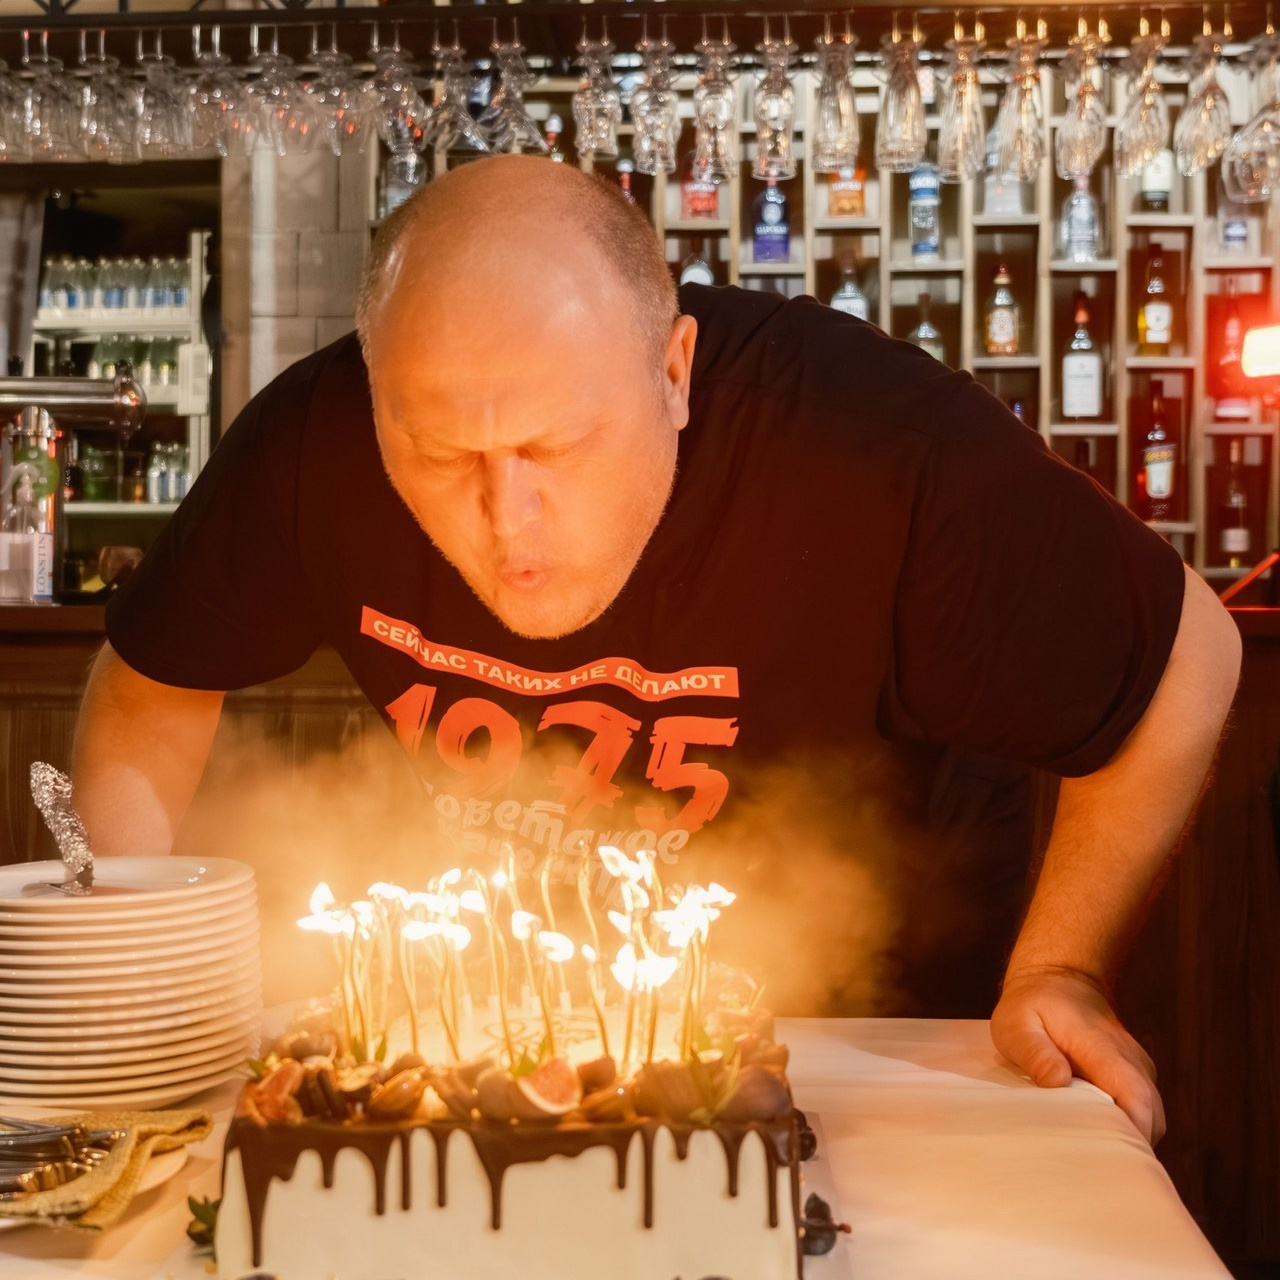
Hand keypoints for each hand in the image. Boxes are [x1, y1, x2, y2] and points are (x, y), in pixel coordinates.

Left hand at [990, 966, 1164, 1144]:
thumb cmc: (1032, 1004)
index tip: (1111, 1161)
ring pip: (1149, 1117)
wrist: (1058, 980)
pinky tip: (1095, 1136)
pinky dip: (1125, 1126)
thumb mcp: (1017, 1023)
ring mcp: (1137, 1067)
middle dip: (1130, 1147)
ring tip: (1091, 1156)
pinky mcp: (1134, 1076)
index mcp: (1102, 1047)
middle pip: (1150, 1116)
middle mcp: (1130, 1059)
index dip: (1132, 1133)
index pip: (1135, 1096)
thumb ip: (1036, 1052)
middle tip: (1093, 1171)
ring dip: (1127, 1138)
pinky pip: (1140, 1111)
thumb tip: (1058, 1082)